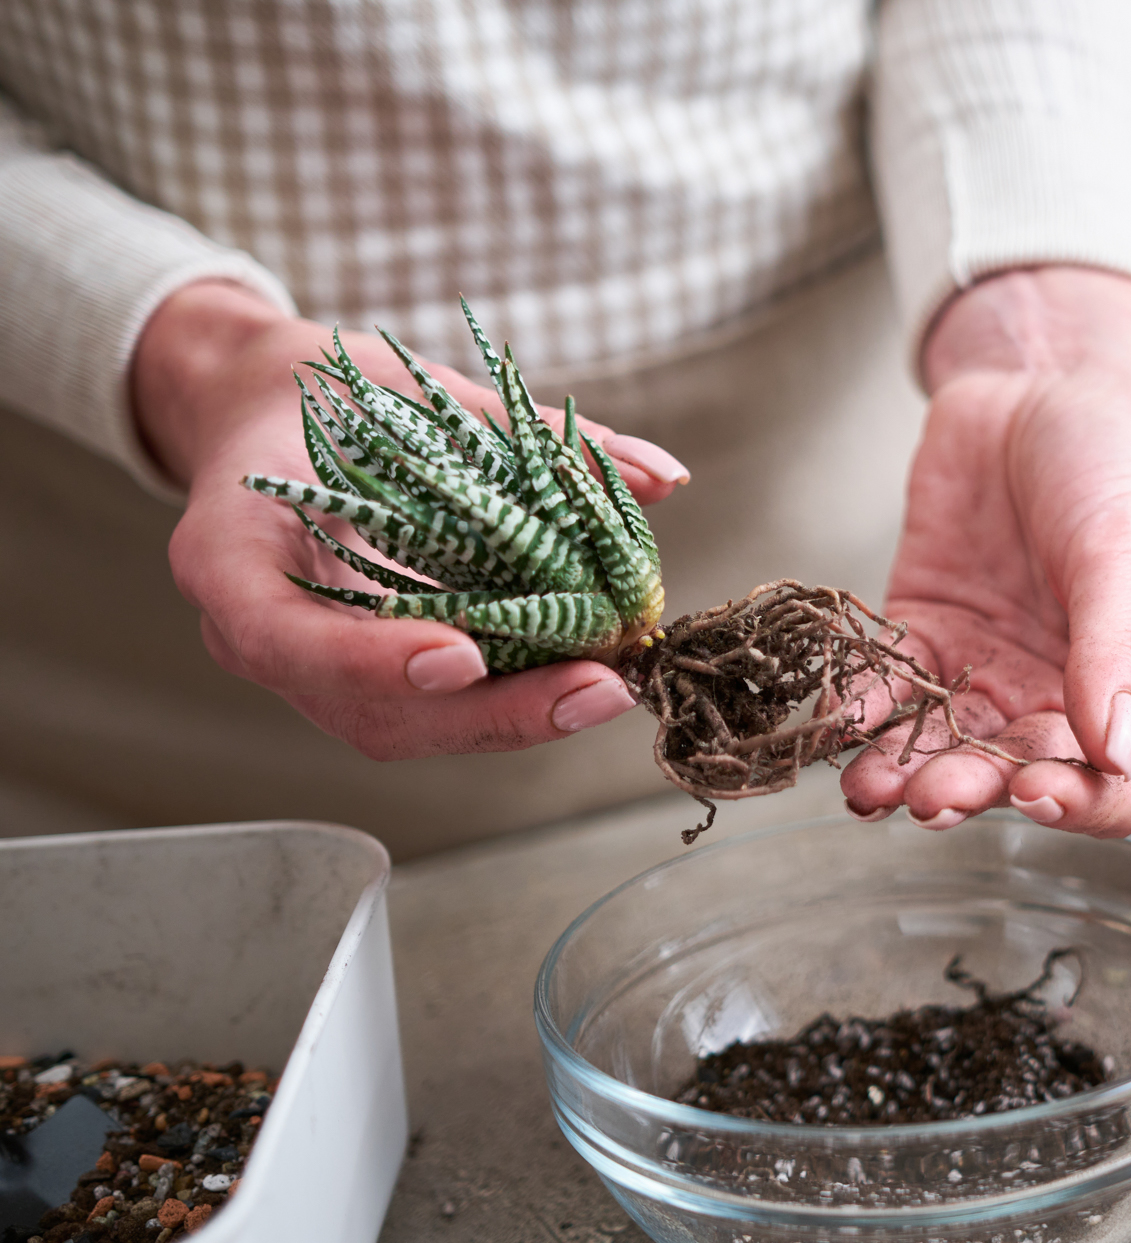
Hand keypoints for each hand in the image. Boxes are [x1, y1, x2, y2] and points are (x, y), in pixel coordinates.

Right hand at [133, 280, 689, 758]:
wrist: (274, 412)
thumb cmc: (332, 394)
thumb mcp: (413, 386)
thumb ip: (532, 433)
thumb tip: (664, 475)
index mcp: (226, 550)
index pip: (276, 633)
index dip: (366, 659)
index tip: (460, 654)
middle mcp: (258, 629)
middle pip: (365, 711)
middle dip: (490, 711)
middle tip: (595, 687)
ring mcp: (309, 666)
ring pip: (408, 727)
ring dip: (516, 717)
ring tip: (609, 686)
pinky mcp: (361, 677)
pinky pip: (435, 709)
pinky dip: (514, 695)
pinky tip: (588, 679)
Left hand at [840, 267, 1130, 836]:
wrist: (1039, 378)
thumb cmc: (1115, 459)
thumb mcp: (1126, 551)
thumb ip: (1115, 652)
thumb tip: (1115, 752)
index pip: (1128, 784)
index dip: (1086, 806)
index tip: (1037, 795)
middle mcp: (1073, 702)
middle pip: (1025, 776)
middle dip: (975, 790)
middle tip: (932, 795)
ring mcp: (996, 674)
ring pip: (950, 747)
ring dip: (907, 772)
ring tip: (868, 788)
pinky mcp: (930, 639)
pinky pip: (893, 693)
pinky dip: (862, 712)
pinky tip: (835, 724)